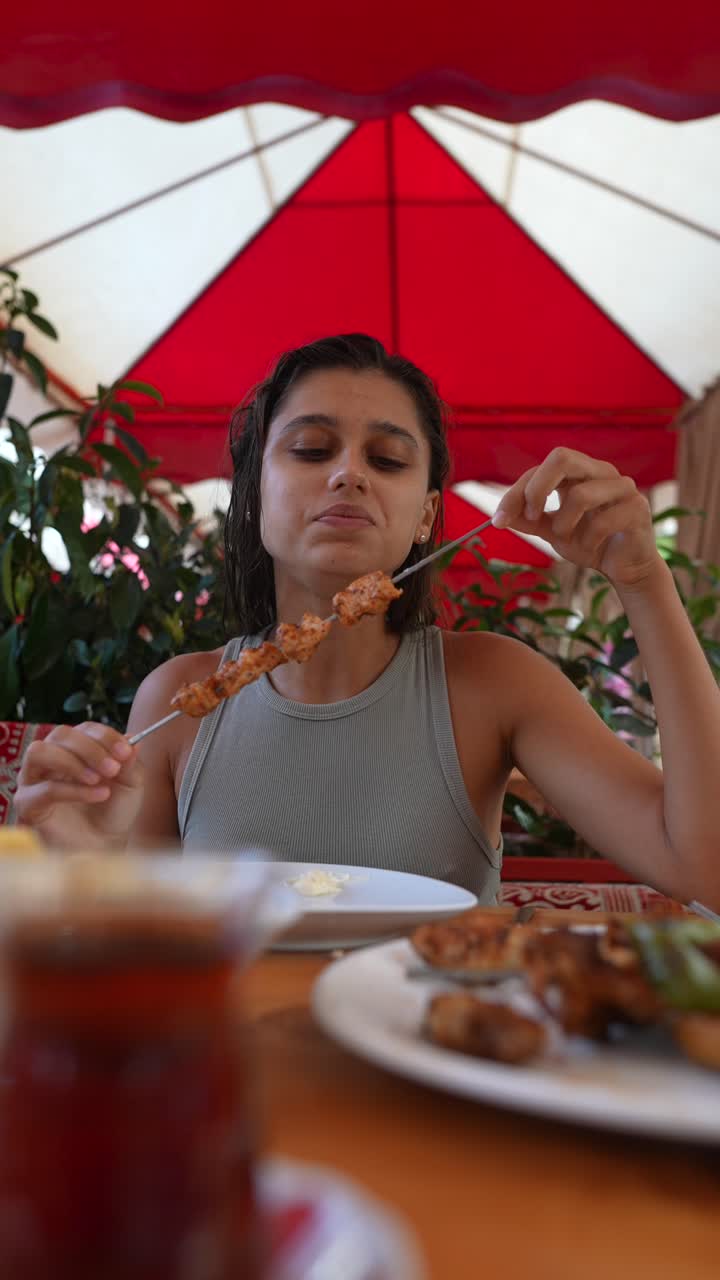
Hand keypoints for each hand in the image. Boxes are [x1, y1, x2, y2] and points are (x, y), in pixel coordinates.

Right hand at [14, 722, 143, 850]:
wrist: (105, 846)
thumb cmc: (114, 811)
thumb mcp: (130, 784)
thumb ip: (129, 762)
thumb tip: (133, 740)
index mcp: (76, 747)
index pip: (84, 728)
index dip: (105, 736)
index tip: (125, 752)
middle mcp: (51, 757)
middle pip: (61, 734)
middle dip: (90, 748)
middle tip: (113, 768)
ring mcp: (35, 778)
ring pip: (40, 752)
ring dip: (72, 762)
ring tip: (98, 780)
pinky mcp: (28, 803)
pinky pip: (44, 788)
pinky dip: (73, 790)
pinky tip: (98, 796)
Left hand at [493, 448, 659, 587]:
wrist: (625, 568)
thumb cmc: (590, 543)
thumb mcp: (554, 532)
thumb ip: (530, 522)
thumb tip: (500, 517)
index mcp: (579, 472)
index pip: (540, 469)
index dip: (516, 492)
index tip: (498, 519)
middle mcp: (601, 472)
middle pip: (562, 457)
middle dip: (537, 488)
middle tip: (532, 517)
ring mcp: (622, 487)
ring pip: (580, 495)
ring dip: (564, 524)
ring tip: (568, 538)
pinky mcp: (637, 509)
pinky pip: (602, 522)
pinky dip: (587, 540)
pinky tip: (591, 547)